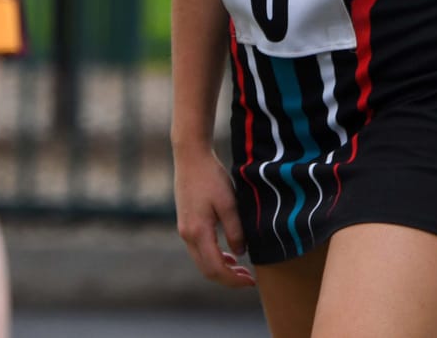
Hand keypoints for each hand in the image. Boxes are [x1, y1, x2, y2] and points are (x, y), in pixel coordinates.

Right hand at [174, 148, 254, 287]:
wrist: (190, 157)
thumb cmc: (211, 177)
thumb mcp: (229, 204)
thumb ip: (235, 231)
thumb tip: (240, 253)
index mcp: (198, 231)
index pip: (216, 268)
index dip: (234, 280)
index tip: (252, 281)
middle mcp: (187, 234)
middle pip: (206, 270)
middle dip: (228, 279)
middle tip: (249, 279)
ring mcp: (184, 229)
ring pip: (201, 261)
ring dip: (221, 269)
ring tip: (241, 269)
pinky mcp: (185, 223)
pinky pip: (199, 250)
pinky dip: (213, 258)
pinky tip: (228, 255)